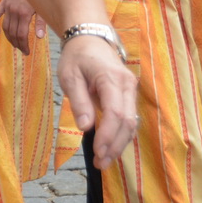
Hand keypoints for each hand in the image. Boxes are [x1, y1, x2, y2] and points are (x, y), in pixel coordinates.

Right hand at [0, 0, 45, 54]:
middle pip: (13, 33)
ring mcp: (7, 7)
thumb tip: (39, 38)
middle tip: (22, 50)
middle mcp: (14, 11)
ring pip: (5, 27)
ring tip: (15, 44)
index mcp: (25, 14)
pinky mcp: (3, 3)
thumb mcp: (42, 8)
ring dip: (9, 37)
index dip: (23, 45)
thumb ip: (41, 23)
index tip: (26, 52)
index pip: (22, 35)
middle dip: (17, 44)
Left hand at [56, 36, 138, 168]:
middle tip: (100, 163)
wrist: (90, 38)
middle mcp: (127, 85)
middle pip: (127, 121)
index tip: (96, 152)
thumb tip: (86, 128)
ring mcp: (131, 89)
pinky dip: (121, 135)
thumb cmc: (77, 57)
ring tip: (103, 161)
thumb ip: (79, 101)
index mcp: (111, 78)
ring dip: (119, 144)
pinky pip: (129, 118)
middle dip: (115, 145)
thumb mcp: (69, 76)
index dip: (107, 135)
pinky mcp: (130, 95)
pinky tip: (110, 148)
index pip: (115, 113)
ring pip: (132, 122)